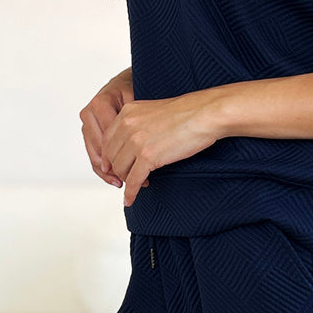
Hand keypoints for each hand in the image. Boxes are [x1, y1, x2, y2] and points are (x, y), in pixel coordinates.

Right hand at [80, 68, 146, 191]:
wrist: (125, 82)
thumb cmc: (135, 89)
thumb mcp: (138, 100)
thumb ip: (136, 118)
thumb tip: (139, 142)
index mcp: (100, 103)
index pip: (110, 137)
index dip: (124, 156)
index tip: (138, 169)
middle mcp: (89, 113)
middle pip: (100, 148)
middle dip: (115, 167)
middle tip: (130, 181)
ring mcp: (86, 123)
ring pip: (94, 154)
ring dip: (107, 172)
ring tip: (122, 183)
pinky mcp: (88, 131)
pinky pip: (93, 153)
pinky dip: (103, 168)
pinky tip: (114, 179)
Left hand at [100, 88, 222, 206]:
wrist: (205, 114)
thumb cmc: (187, 113)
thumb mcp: (152, 112)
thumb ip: (137, 124)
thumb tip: (130, 144)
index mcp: (127, 112)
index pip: (107, 140)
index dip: (111, 158)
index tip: (116, 167)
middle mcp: (127, 125)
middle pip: (111, 157)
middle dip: (119, 170)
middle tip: (128, 178)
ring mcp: (136, 142)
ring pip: (120, 170)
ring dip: (127, 181)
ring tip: (138, 184)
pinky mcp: (148, 157)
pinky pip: (133, 181)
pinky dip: (130, 193)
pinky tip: (130, 200)